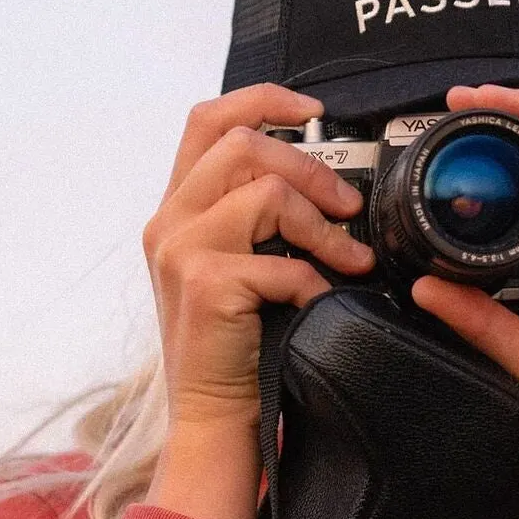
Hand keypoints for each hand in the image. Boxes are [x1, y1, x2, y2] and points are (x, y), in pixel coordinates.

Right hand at [141, 85, 373, 518]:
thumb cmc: (237, 348)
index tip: (315, 111)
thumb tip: (322, 183)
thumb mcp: (238, 268)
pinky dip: (313, 281)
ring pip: (266, 192)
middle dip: (311, 169)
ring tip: (351, 260)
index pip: (209, 120)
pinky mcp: (206, 284)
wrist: (211, 419)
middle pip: (244, 144)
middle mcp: (168, 220)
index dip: (263, 99)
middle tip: (348, 209)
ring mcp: (180, 250)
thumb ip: (255, 219)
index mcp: (176, 208)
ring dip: (323, 226)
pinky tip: (318, 303)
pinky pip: (280, 261)